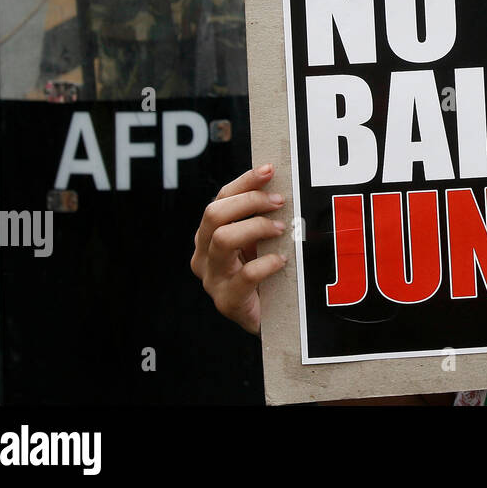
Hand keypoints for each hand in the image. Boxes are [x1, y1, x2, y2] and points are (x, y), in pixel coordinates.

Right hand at [190, 164, 287, 334]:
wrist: (269, 317)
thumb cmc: (265, 274)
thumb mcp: (260, 240)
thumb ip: (262, 215)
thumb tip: (280, 182)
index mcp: (210, 234)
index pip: (221, 198)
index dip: (245, 181)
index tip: (269, 170)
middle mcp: (204, 255)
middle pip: (214, 214)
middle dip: (250, 202)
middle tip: (279, 203)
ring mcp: (213, 279)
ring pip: (222, 239)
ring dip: (256, 227)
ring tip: (281, 230)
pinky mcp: (228, 301)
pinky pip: (244, 276)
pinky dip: (266, 263)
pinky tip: (282, 260)